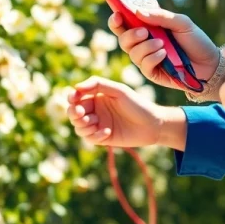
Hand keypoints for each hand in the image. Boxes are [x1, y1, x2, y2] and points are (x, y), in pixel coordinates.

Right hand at [67, 76, 185, 149]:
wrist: (153, 124)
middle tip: (81, 113)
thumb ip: (97, 85)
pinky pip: (89, 138)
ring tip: (95, 122)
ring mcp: (98, 124)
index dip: (71, 97)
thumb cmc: (137, 104)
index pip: (76, 96)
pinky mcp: (102, 138)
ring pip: (79, 127)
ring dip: (83, 125)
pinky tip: (107, 131)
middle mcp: (95, 110)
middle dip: (74, 113)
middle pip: (73, 112)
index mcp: (96, 96)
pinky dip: (95, 135)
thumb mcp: (119, 90)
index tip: (74, 98)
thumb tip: (76, 86)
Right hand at [108, 7, 219, 90]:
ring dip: (145, 47)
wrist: (210, 63)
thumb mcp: (181, 23)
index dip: (117, 19)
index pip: (125, 23)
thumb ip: (160, 16)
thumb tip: (138, 11)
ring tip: (162, 43)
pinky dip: (152, 58)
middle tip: (143, 32)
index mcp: (148, 27)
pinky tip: (164, 54)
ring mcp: (147, 59)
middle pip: (123, 39)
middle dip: (130, 34)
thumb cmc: (196, 40)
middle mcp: (144, 43)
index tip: (117, 14)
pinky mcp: (153, 73)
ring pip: (132, 53)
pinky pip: (144, 66)